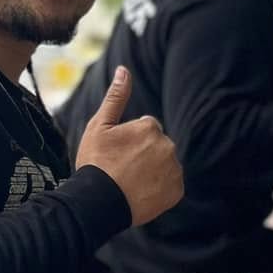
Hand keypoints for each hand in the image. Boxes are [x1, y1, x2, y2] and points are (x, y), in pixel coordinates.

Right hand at [74, 65, 182, 226]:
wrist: (99, 203)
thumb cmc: (96, 163)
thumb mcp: (99, 126)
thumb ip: (116, 97)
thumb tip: (124, 69)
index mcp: (150, 126)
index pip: (145, 128)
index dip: (129, 141)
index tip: (116, 154)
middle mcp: (168, 145)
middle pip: (157, 146)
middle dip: (143, 154)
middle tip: (122, 169)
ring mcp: (174, 169)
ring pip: (164, 165)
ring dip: (152, 171)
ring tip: (130, 183)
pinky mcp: (177, 191)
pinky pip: (170, 186)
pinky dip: (159, 189)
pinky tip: (141, 193)